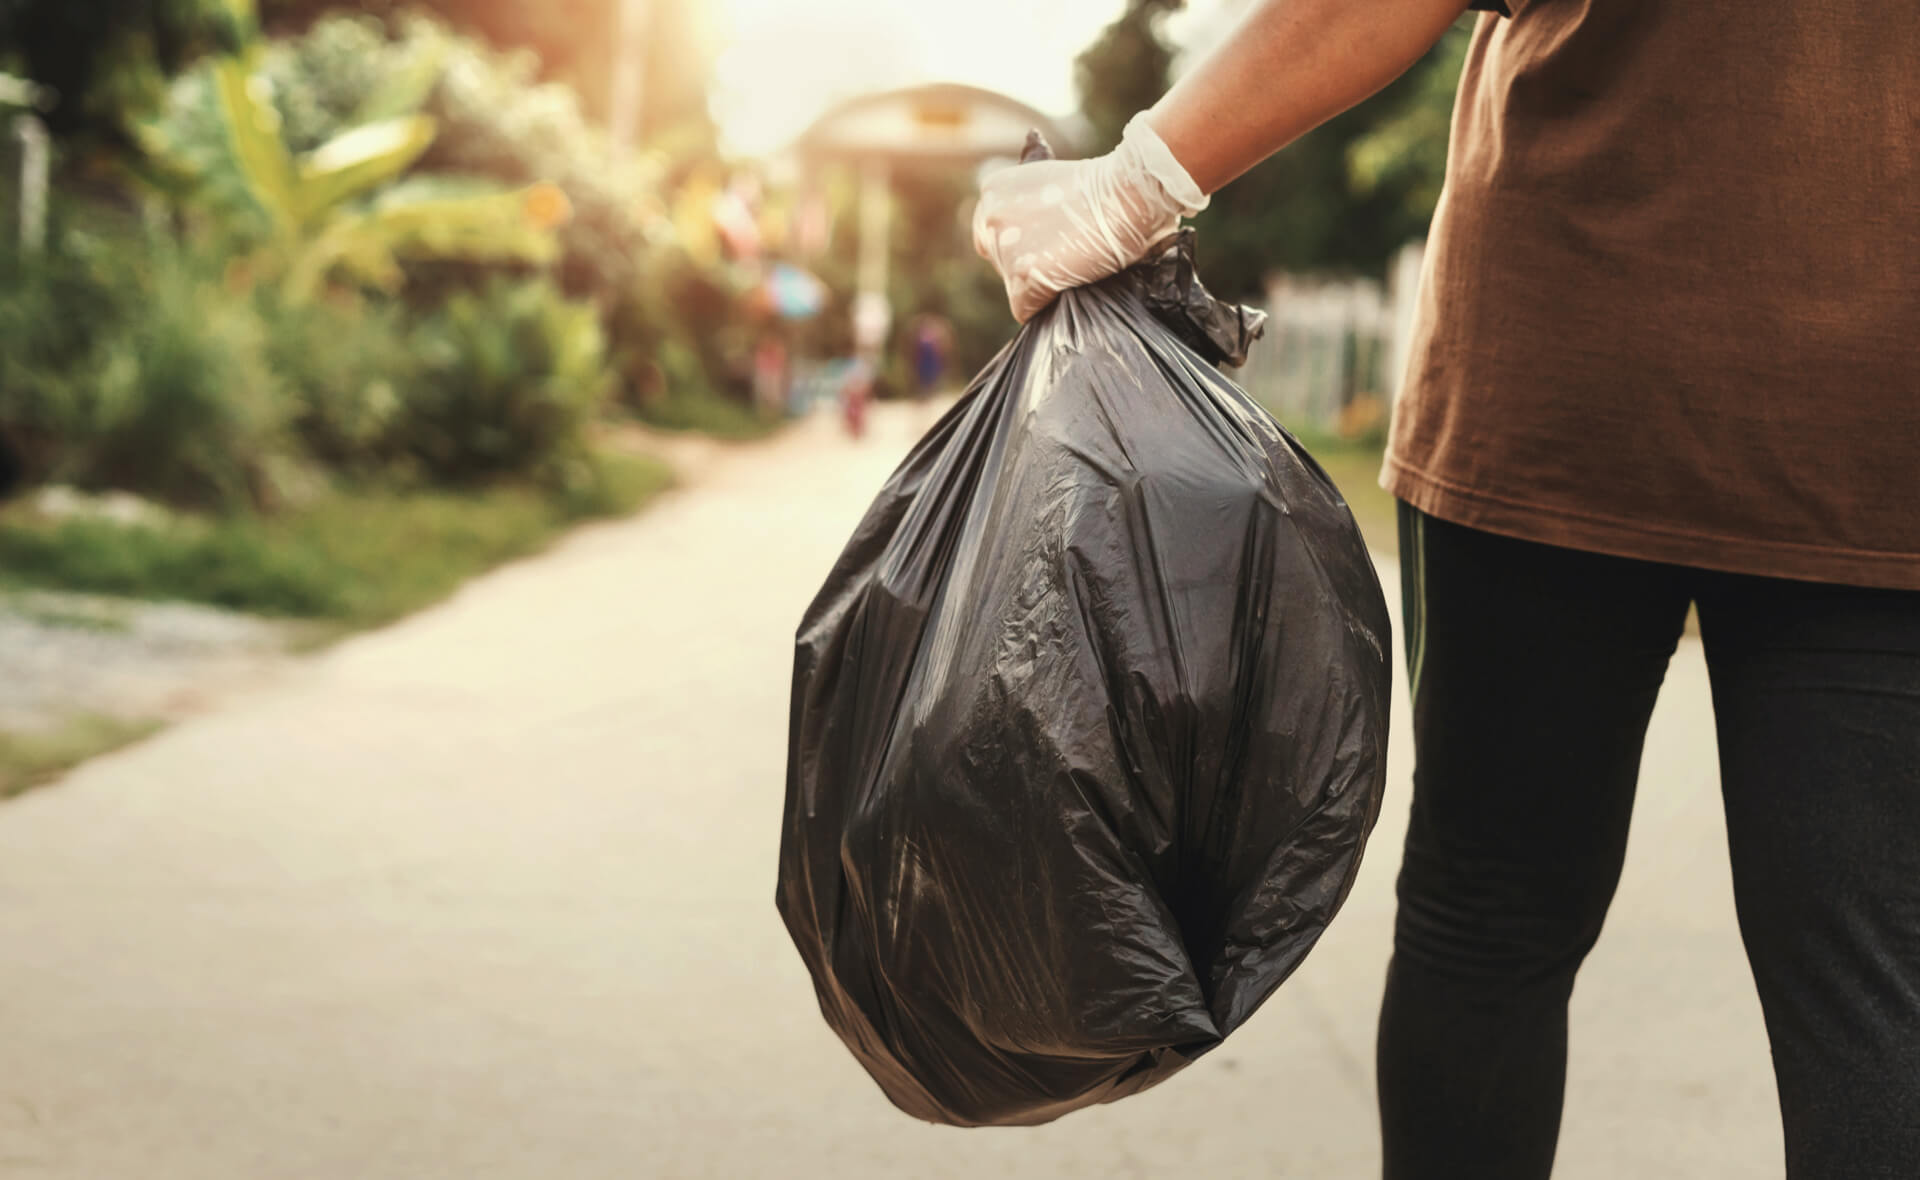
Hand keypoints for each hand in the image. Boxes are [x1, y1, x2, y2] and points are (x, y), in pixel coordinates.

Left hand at [973, 115, 1208, 322]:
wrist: (1128, 193)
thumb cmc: (1107, 188)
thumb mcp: (1055, 182)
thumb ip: (1031, 206)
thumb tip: (1032, 236)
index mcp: (994, 189)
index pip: (991, 234)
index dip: (1022, 244)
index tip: (1048, 245)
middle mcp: (990, 216)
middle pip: (1000, 262)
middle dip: (1029, 265)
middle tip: (1067, 256)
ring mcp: (1004, 247)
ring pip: (1013, 287)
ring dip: (1041, 284)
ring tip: (1074, 266)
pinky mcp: (1022, 275)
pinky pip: (1025, 309)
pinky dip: (1046, 305)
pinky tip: (1071, 285)